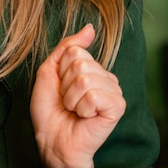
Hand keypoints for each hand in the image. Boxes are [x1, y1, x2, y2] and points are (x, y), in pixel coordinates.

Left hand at [30, 24, 125, 167]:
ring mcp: (113, 91)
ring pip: (86, 78)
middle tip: (68, 101)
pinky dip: (82, 107)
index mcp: (91, 68)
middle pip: (80, 63)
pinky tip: (85, 116)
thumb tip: (89, 28)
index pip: (75, 50)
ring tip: (75, 109)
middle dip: (66, 85)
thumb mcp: (50, 71)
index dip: (60, 70)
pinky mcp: (117, 107)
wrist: (51, 139)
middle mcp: (105, 77)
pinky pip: (94, 94)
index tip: (60, 87)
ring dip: (72, 98)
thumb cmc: (50, 109)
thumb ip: (68, 47)